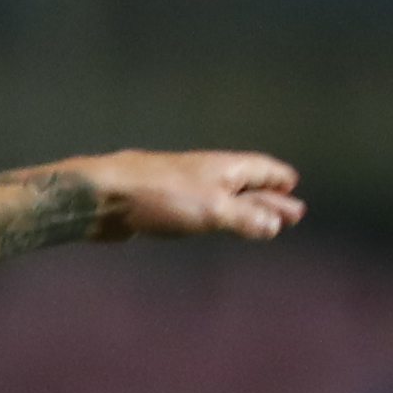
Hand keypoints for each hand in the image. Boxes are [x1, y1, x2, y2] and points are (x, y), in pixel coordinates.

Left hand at [73, 150, 302, 241]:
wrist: (99, 195)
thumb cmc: (159, 197)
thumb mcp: (213, 210)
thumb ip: (246, 218)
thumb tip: (275, 225)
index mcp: (224, 167)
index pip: (263, 169)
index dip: (279, 180)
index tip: (293, 188)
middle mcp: (206, 172)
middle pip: (247, 184)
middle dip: (268, 199)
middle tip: (290, 215)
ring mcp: (182, 186)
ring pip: (222, 196)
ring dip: (243, 209)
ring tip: (258, 222)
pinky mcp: (160, 203)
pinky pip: (198, 208)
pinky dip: (215, 216)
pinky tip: (210, 223)